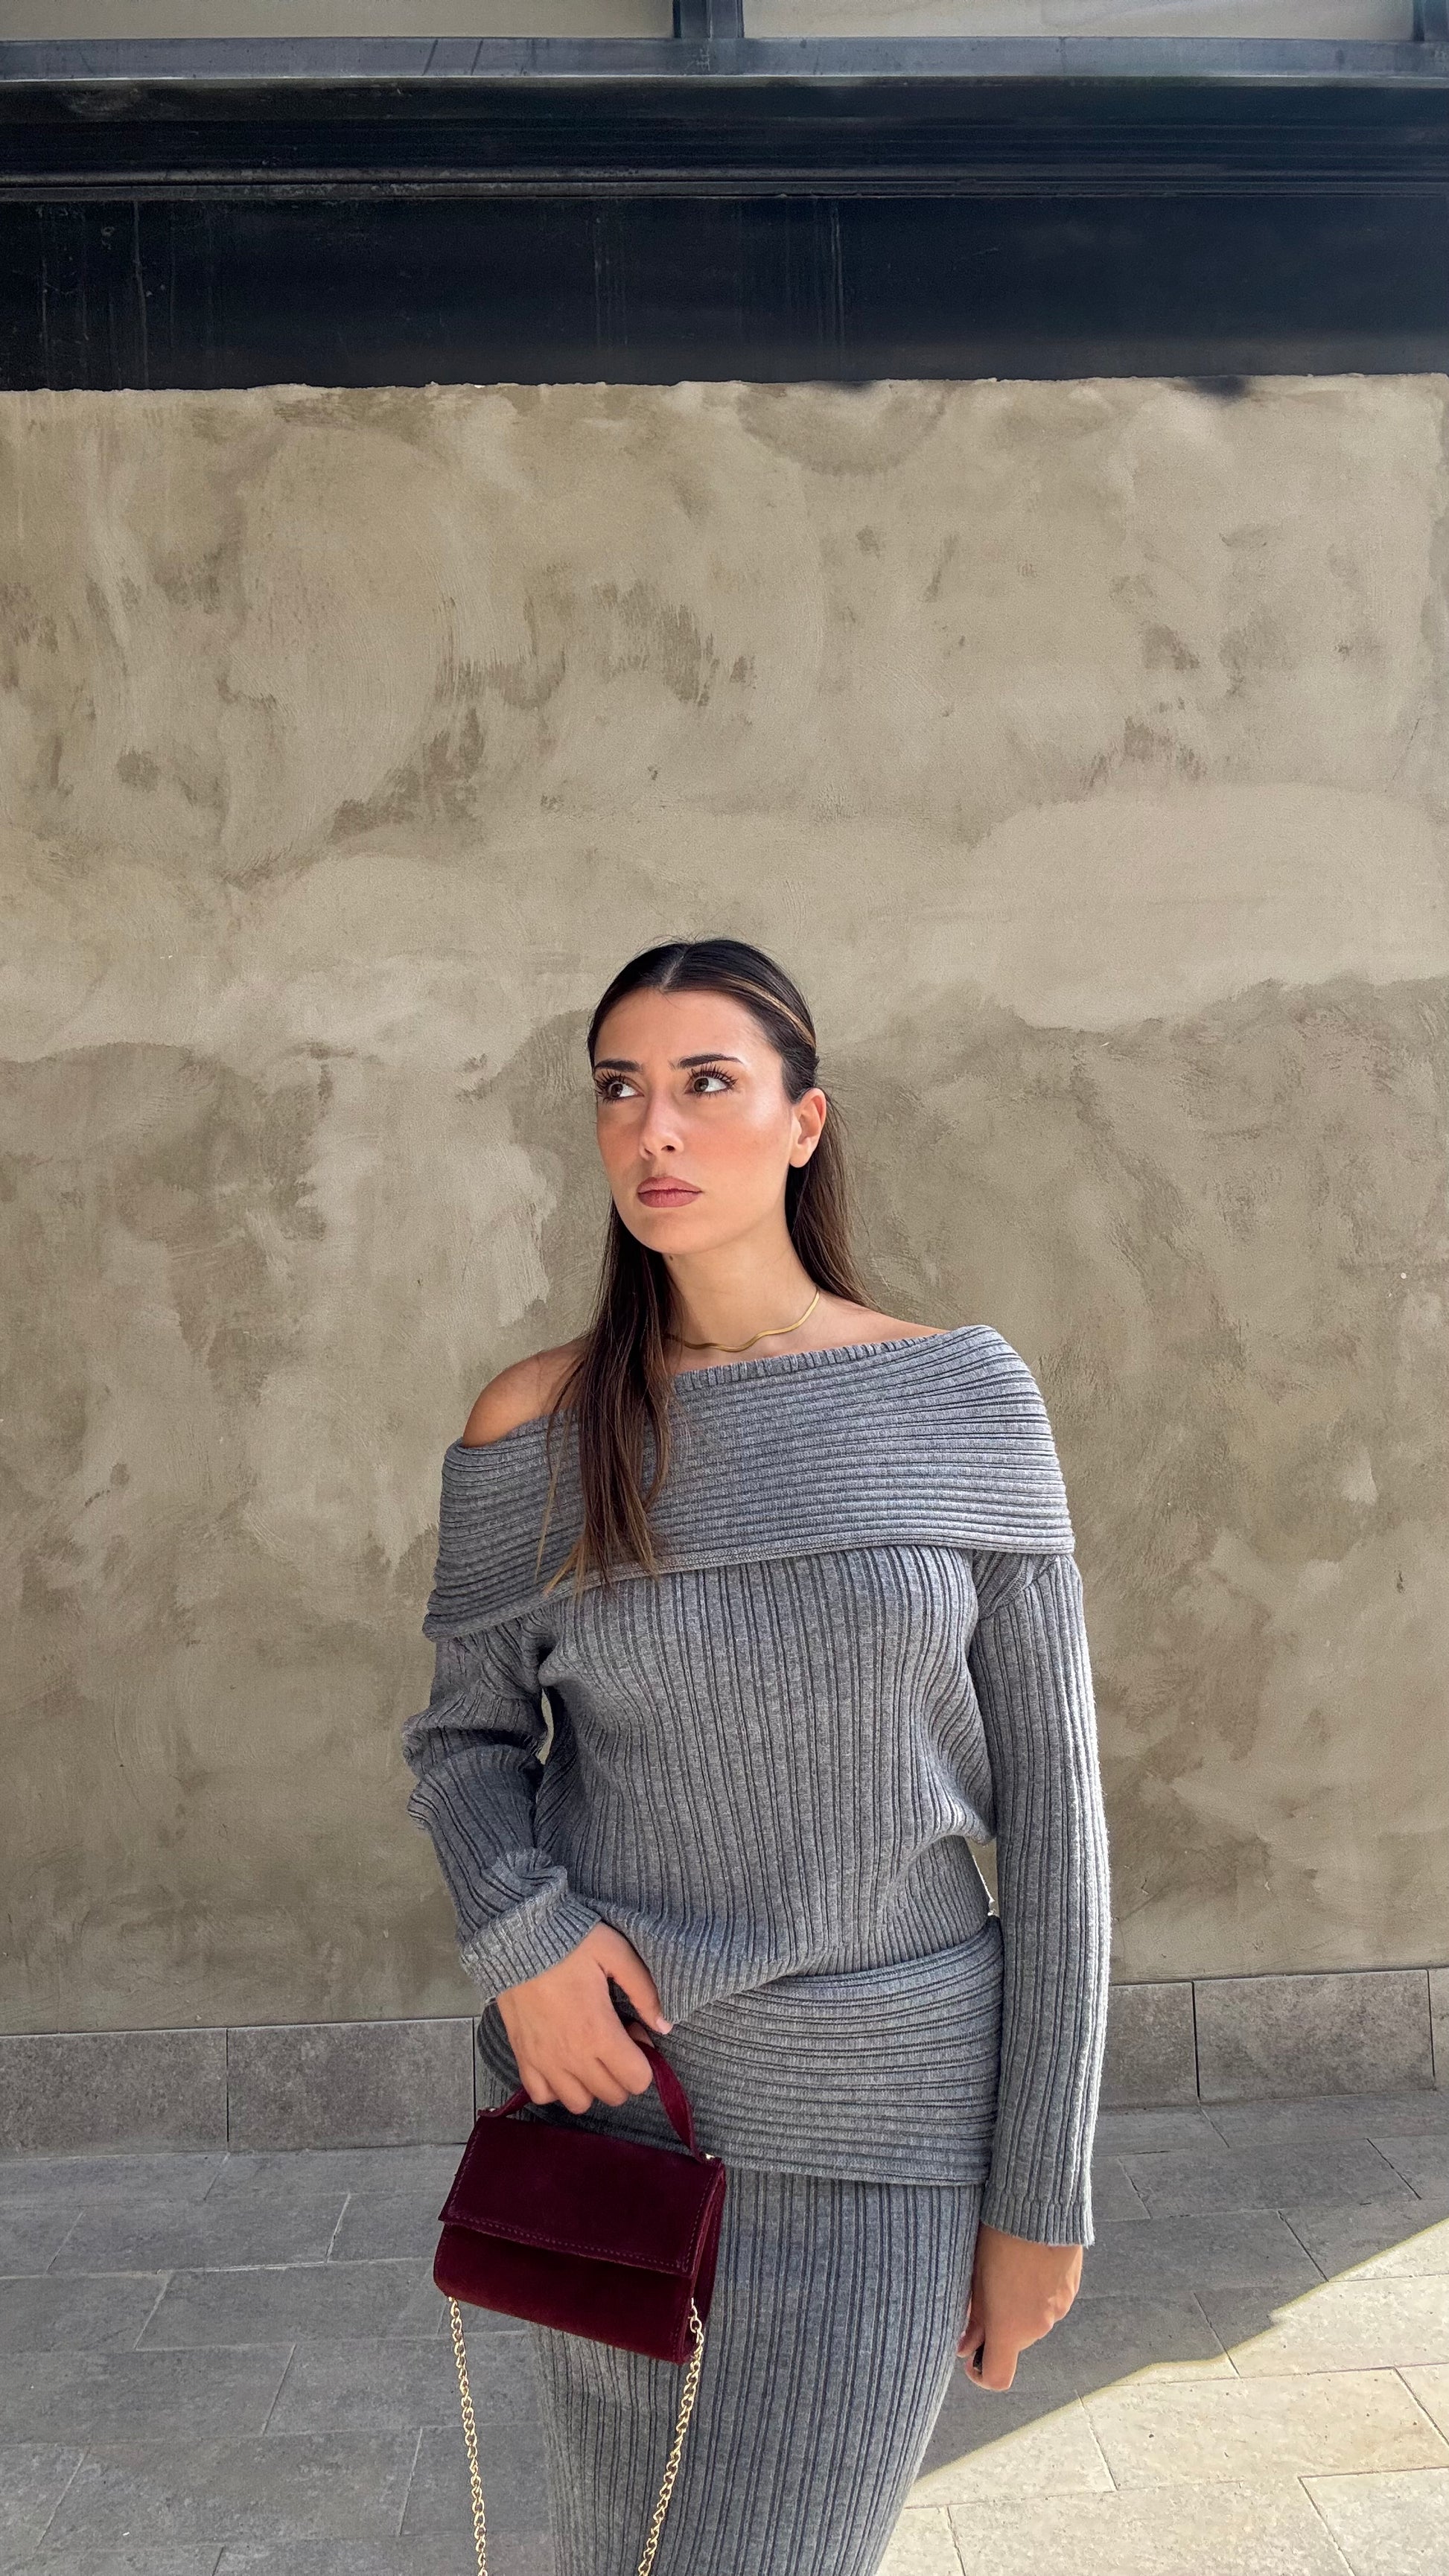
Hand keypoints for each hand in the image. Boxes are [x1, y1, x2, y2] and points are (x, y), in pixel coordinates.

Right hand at [496, 1923, 672, 2115]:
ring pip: (579, 2103)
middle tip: (615, 2039)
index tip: (633, 2031)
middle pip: (613, 2095)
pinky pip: (542, 2095)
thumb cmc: (569, 1942)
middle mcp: (572, 2056)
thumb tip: (664, 2026)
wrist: (516, 1938)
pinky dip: (555, 2088)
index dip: (644, 2059)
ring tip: (590, 2053)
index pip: (637, 2080)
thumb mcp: (616, 1953)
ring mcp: (544, 2061)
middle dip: (623, 2072)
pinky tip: (562, 2062)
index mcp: (599, 2032)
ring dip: (592, 2085)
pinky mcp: (523, 2057)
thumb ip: (645, 1991)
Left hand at [957, 2222, 1081, 2389]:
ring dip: (1019, 2305)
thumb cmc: (999, 2238)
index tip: (971, 2352)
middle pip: (1013, 2340)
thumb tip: (964, 2348)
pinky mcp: (1071, 2289)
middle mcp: (1037, 2326)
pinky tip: (1028, 2261)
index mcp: (1009, 2328)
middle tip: (985, 2288)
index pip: (997, 2376)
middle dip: (999, 2323)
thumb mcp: (976, 2276)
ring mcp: (1058, 2308)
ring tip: (1008, 2266)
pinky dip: (1037, 2291)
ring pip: (1032, 2319)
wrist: (1042, 2205)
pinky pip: (1049, 2301)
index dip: (981, 2373)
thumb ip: (973, 2318)